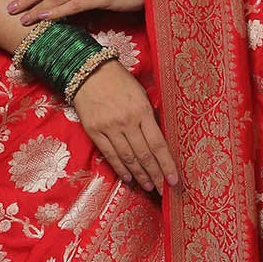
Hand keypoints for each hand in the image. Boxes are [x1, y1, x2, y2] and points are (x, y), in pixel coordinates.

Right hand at [71, 59, 178, 193]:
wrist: (88, 71)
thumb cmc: (119, 80)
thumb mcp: (141, 94)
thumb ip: (149, 117)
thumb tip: (158, 142)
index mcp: (142, 111)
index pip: (158, 144)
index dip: (167, 165)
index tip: (174, 181)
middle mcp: (126, 122)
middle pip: (144, 155)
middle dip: (156, 175)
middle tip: (163, 190)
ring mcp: (109, 128)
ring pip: (128, 158)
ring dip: (139, 175)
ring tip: (148, 187)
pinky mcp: (94, 131)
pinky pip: (110, 155)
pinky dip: (120, 168)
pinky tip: (128, 178)